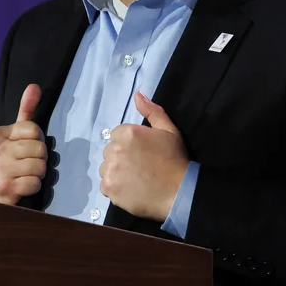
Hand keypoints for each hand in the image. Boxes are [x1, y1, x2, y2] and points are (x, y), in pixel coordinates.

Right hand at [0, 84, 47, 204]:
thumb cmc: (8, 164)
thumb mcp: (15, 136)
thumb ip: (25, 111)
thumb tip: (34, 85)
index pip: (34, 129)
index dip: (36, 141)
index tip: (24, 150)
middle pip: (39, 148)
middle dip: (39, 159)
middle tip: (26, 166)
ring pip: (40, 166)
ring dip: (37, 174)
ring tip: (24, 176)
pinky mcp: (5, 188)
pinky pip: (35, 183)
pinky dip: (33, 187)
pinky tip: (22, 187)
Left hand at [99, 91, 189, 220]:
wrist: (179, 191)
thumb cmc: (175, 159)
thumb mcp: (168, 130)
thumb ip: (152, 111)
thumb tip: (137, 94)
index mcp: (127, 132)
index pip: (117, 135)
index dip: (129, 144)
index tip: (142, 153)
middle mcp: (115, 149)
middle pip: (110, 151)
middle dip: (120, 157)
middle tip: (139, 166)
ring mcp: (110, 170)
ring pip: (105, 168)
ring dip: (115, 172)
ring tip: (134, 178)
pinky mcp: (109, 188)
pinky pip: (105, 185)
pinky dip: (114, 188)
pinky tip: (130, 189)